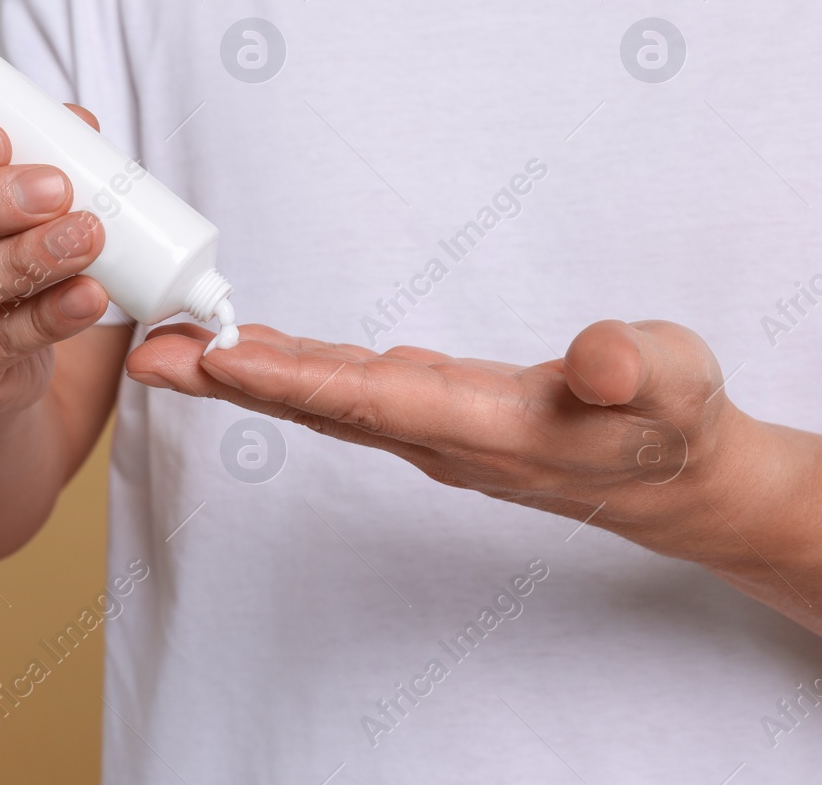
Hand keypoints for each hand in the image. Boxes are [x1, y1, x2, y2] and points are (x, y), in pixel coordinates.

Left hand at [125, 319, 768, 557]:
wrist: (670, 476)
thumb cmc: (670, 420)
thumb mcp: (675, 383)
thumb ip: (638, 370)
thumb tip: (600, 361)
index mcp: (487, 427)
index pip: (375, 402)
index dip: (295, 380)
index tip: (220, 357)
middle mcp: (438, 434)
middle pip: (320, 404)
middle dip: (230, 380)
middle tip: (146, 353)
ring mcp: (427, 427)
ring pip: (321, 397)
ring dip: (243, 372)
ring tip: (168, 346)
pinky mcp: (427, 411)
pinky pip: (340, 390)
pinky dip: (286, 367)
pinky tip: (244, 349)